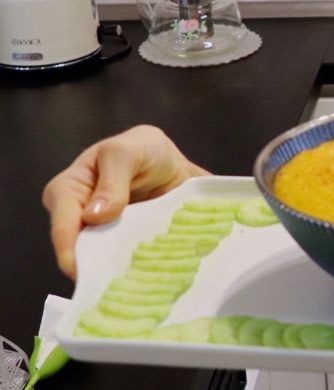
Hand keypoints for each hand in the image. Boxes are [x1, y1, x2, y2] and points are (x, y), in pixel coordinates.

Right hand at [42, 125, 206, 279]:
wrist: (173, 160)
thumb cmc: (142, 148)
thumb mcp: (125, 152)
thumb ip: (112, 181)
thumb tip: (93, 215)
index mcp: (68, 191)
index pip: (63, 226)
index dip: (71, 252)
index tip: (85, 273)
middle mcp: (80, 218)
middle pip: (81, 250)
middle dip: (96, 267)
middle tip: (116, 283)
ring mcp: (104, 233)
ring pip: (105, 259)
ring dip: (120, 269)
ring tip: (137, 280)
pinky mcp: (124, 243)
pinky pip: (127, 260)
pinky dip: (138, 266)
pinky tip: (151, 273)